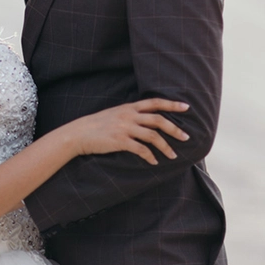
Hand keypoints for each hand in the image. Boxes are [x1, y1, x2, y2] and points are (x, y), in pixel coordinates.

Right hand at [75, 98, 190, 164]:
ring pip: (153, 136)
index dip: (171, 104)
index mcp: (129, 107)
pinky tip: (154, 162)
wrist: (78, 133)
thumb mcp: (114, 114)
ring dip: (166, 147)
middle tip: (186, 137)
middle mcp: (129, 116)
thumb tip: (145, 119)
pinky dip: (150, 156)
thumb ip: (130, 114)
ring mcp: (124, 128)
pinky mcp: (120, 141)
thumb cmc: (96, 125)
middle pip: (158, 120)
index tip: (186, 107)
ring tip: (173, 155)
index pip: (155, 102)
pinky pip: (141, 149)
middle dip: (175, 129)